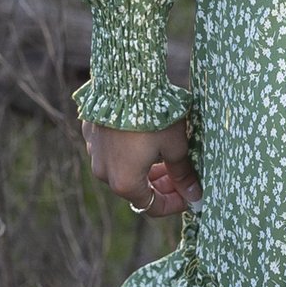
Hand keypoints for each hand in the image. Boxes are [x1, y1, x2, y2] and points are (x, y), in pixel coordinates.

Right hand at [84, 120, 198, 217]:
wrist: (126, 79)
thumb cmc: (154, 116)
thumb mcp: (175, 146)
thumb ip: (183, 174)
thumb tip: (194, 195)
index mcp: (125, 183)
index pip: (152, 206)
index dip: (174, 203)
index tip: (189, 194)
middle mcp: (104, 173)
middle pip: (136, 189)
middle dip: (161, 185)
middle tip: (181, 176)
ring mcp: (94, 153)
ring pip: (123, 169)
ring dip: (145, 168)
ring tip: (166, 155)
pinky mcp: (91, 134)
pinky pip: (112, 151)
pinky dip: (129, 151)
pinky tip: (145, 137)